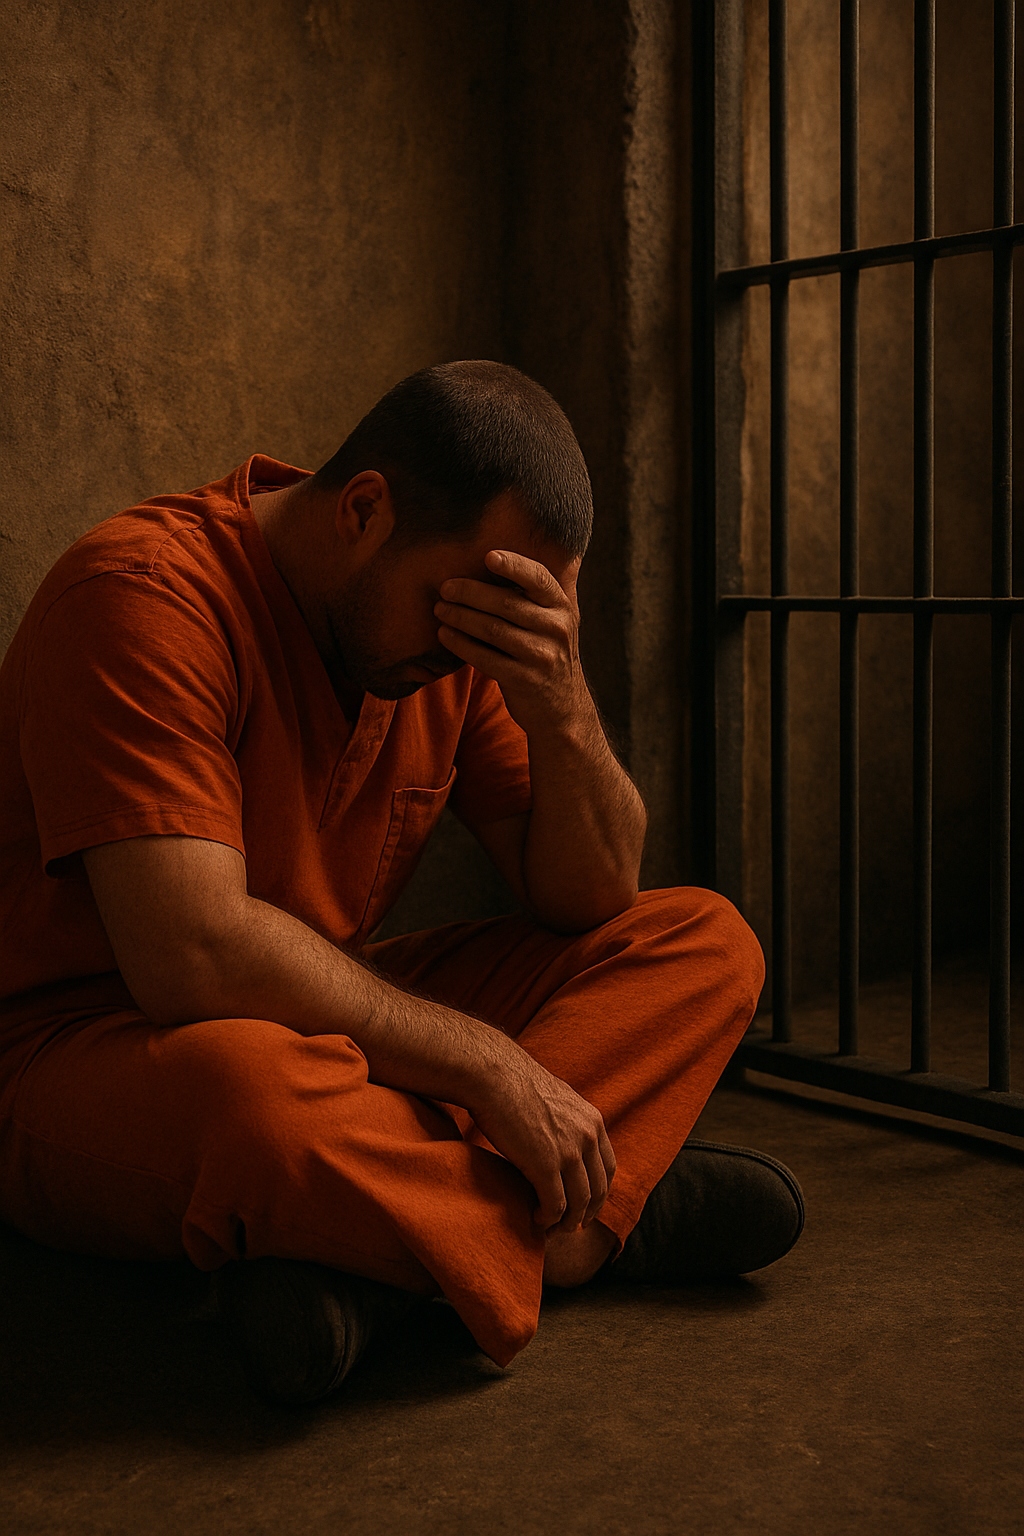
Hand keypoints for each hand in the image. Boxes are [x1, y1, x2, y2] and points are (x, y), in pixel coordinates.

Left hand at [434, 550, 589, 736]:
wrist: (561, 708)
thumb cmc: (545, 653)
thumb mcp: (552, 623)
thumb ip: (533, 596)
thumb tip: (492, 558)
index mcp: (561, 607)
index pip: (538, 578)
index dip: (514, 565)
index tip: (488, 556)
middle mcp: (556, 629)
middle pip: (507, 603)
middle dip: (470, 592)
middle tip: (445, 587)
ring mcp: (541, 656)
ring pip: (493, 629)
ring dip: (460, 617)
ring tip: (440, 609)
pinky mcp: (524, 680)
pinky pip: (485, 657)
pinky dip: (461, 644)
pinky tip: (445, 635)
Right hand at [466, 1039, 615, 1232]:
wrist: (494, 1076)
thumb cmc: (515, 1084)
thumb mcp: (557, 1098)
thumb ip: (569, 1120)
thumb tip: (565, 1137)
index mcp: (593, 1121)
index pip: (608, 1167)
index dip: (599, 1191)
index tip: (586, 1204)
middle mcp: (586, 1137)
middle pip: (598, 1189)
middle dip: (587, 1212)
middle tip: (572, 1224)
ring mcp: (568, 1152)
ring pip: (578, 1202)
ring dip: (568, 1221)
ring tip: (553, 1227)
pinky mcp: (544, 1166)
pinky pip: (554, 1205)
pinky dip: (548, 1219)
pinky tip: (537, 1219)